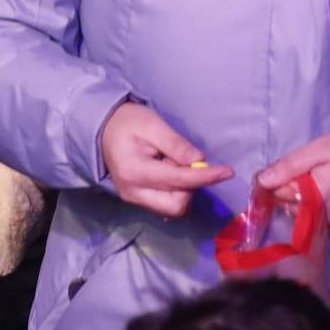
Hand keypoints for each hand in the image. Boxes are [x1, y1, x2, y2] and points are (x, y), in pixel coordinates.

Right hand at [99, 101, 232, 217]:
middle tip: (183, 161)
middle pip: (177, 205)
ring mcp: (134, 199)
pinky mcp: (138, 200)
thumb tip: (200, 160)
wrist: (102, 129)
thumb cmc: (127, 122)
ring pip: (173, 207)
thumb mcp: (152, 123)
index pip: (178, 181)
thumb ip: (175, 144)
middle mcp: (133, 192)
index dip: (206, 177)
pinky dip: (175, 190)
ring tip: (171, 162)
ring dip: (183, 188)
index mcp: (135, 171)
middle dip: (191, 187)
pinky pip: (166, 203)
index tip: (227, 171)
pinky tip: (167, 170)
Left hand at [257, 132, 329, 237]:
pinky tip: (320, 195)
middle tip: (302, 173)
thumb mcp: (318, 150)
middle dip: (286, 190)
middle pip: (288, 207)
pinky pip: (314, 222)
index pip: (278, 195)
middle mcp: (324, 217)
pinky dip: (311, 209)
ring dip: (298, 200)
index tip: (279, 170)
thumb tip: (262, 180)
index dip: (273, 181)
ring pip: (300, 215)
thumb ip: (290, 165)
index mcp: (316, 197)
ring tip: (313, 181)